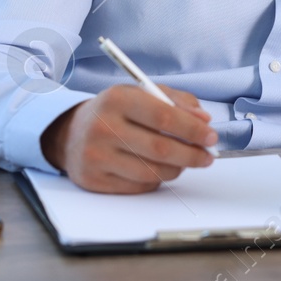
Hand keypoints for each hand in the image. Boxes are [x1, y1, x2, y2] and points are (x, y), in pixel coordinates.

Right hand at [39, 84, 216, 192]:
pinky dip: (157, 180)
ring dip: (177, 169)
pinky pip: (139, 187)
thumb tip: (204, 120)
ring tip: (184, 161)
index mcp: (117, 99)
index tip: (211, 136)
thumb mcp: (140, 93)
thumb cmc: (114, 112)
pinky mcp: (94, 180)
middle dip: (192, 154)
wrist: (69, 133)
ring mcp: (96, 156)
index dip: (193, 129)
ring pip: (152, 172)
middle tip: (208, 156)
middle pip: (160, 148)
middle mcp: (103, 127)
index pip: (164, 116)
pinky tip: (159, 169)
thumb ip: (175, 101)